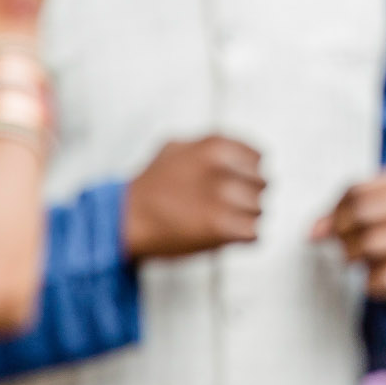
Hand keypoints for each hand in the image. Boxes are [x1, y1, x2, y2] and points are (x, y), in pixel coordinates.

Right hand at [124, 136, 265, 258]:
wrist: (123, 220)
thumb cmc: (149, 188)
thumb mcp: (177, 148)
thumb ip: (210, 147)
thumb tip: (241, 152)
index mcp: (216, 146)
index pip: (259, 159)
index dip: (247, 175)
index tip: (235, 184)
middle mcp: (223, 168)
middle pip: (262, 185)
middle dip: (248, 196)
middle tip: (228, 206)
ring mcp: (222, 198)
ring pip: (260, 209)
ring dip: (245, 218)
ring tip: (221, 221)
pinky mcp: (220, 228)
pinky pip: (254, 234)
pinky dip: (243, 238)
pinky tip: (224, 237)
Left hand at [312, 170, 385, 309]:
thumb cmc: (384, 236)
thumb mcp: (359, 219)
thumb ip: (335, 221)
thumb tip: (314, 234)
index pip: (355, 192)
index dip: (337, 214)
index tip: (336, 228)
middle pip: (362, 214)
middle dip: (343, 235)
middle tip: (343, 246)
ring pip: (371, 244)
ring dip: (354, 258)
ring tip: (357, 261)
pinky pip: (384, 276)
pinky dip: (371, 283)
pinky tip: (375, 279)